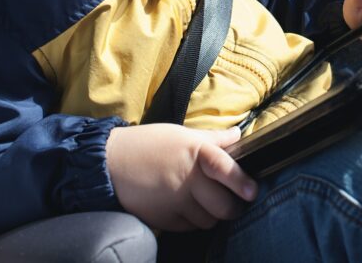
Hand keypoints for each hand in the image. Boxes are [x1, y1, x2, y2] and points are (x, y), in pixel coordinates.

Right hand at [105, 123, 256, 230]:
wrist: (109, 163)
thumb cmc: (148, 144)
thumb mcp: (181, 134)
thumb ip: (213, 139)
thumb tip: (239, 134)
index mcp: (194, 152)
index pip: (223, 167)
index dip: (240, 181)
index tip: (252, 191)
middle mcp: (186, 179)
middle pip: (223, 206)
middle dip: (232, 207)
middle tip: (235, 202)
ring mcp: (174, 201)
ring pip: (208, 220)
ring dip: (211, 214)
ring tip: (205, 201)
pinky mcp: (163, 219)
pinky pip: (189, 227)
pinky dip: (193, 221)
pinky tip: (185, 206)